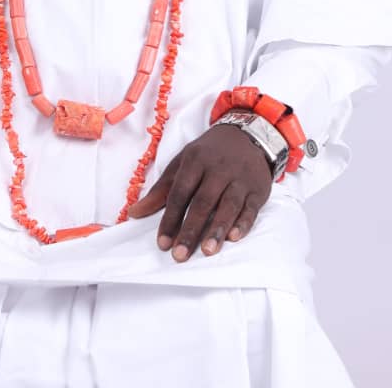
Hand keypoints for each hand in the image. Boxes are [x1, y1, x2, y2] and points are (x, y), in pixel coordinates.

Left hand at [128, 124, 271, 260]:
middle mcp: (218, 170)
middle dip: (190, 229)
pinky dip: (243, 223)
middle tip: (180, 255)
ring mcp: (239, 179)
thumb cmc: (208, 154)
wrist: (246, 135)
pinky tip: (234, 237)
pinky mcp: (257, 189)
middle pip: (203, 202)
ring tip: (207, 251)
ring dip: (217, 229)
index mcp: (195, 161)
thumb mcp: (182, 163)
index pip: (180, 193)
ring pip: (228, 205)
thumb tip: (134, 213)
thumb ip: (160, 190)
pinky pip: (251, 208)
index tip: (162, 243)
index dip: (170, 218)